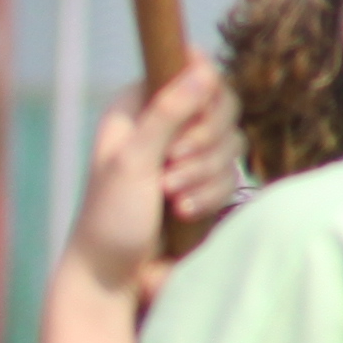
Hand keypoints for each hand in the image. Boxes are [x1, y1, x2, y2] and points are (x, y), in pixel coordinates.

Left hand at [64, 60, 230, 314]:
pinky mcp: (201, 182)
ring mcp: (184, 153)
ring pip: (232, 142)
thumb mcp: (134, 161)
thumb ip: (167, 113)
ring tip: (170, 197)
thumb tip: (203, 67)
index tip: (188, 126)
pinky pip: (231, 174)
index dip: (204, 94)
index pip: (192, 69)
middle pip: (223, 105)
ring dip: (204, 175)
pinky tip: (182, 213)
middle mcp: (163, 122)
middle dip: (204, 143)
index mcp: (137, 105)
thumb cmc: (110, 216)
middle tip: (171, 168)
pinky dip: (210, 194)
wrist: (110, 275)